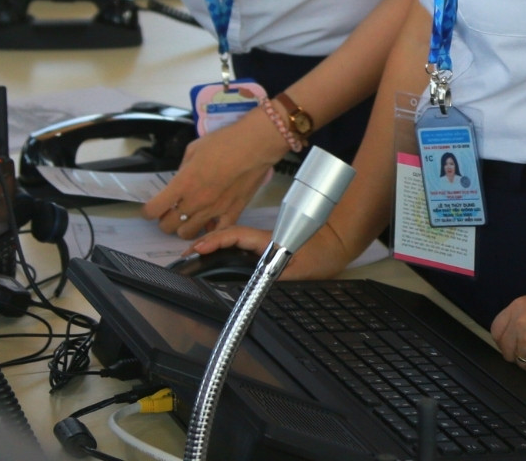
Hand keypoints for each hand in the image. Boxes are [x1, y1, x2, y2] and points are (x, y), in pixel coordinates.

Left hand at [142, 112, 285, 238]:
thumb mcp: (194, 148)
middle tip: (170, 211)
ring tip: (189, 217)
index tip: (150, 209)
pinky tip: (209, 221)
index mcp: (183, 183)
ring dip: (184, 227)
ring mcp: (214, 211)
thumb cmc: (225, 141)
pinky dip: (208, 230)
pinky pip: (215, 233)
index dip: (148, 211)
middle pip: (168, 226)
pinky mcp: (232, 214)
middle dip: (165, 220)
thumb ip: (183, 169)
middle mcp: (195, 201)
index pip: (154, 209)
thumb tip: (179, 180)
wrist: (255, 145)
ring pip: (187, 234)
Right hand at [187, 223, 352, 279]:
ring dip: (215, 245)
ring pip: (235, 239)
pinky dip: (227, 248)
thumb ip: (277, 278)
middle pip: (229, 236)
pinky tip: (220, 257)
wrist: (338, 240)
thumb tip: (257, 289)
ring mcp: (265, 241)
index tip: (197, 249)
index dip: (214, 241)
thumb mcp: (300, 271)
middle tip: (187, 255)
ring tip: (197, 256)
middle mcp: (263, 238)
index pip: (235, 236)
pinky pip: (243, 245)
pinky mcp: (269, 246)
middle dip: (207, 243)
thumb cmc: (323, 252)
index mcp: (267, 240)